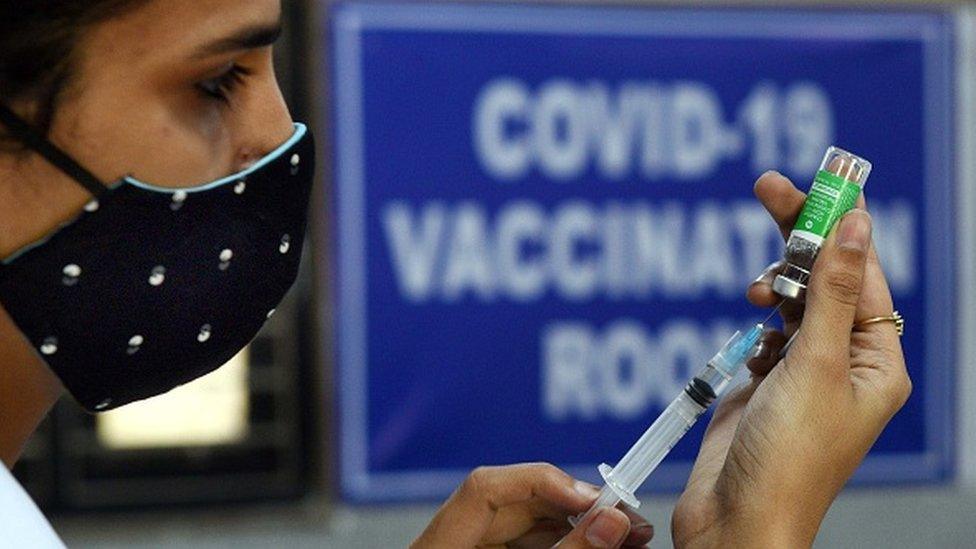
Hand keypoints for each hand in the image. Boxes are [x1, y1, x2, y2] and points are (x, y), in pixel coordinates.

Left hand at [412, 463, 653, 547]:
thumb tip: (614, 520)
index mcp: (436, 547)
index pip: (485, 485)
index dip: (543, 482)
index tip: (595, 499)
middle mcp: (450, 542)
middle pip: (517, 503)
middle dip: (579, 508)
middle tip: (630, 520)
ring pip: (530, 526)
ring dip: (582, 528)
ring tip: (630, 535)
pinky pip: (529, 544)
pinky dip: (567, 543)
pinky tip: (604, 544)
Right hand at [671, 171, 911, 546]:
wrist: (736, 517)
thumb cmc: (788, 458)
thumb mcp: (815, 365)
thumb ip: (831, 292)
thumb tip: (855, 227)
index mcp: (875, 362)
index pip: (861, 274)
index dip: (839, 226)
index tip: (819, 181)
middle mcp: (844, 364)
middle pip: (825, 280)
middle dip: (799, 238)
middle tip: (770, 188)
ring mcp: (803, 374)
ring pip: (794, 303)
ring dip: (776, 285)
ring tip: (758, 292)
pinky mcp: (765, 384)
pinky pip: (767, 333)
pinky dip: (758, 323)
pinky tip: (754, 332)